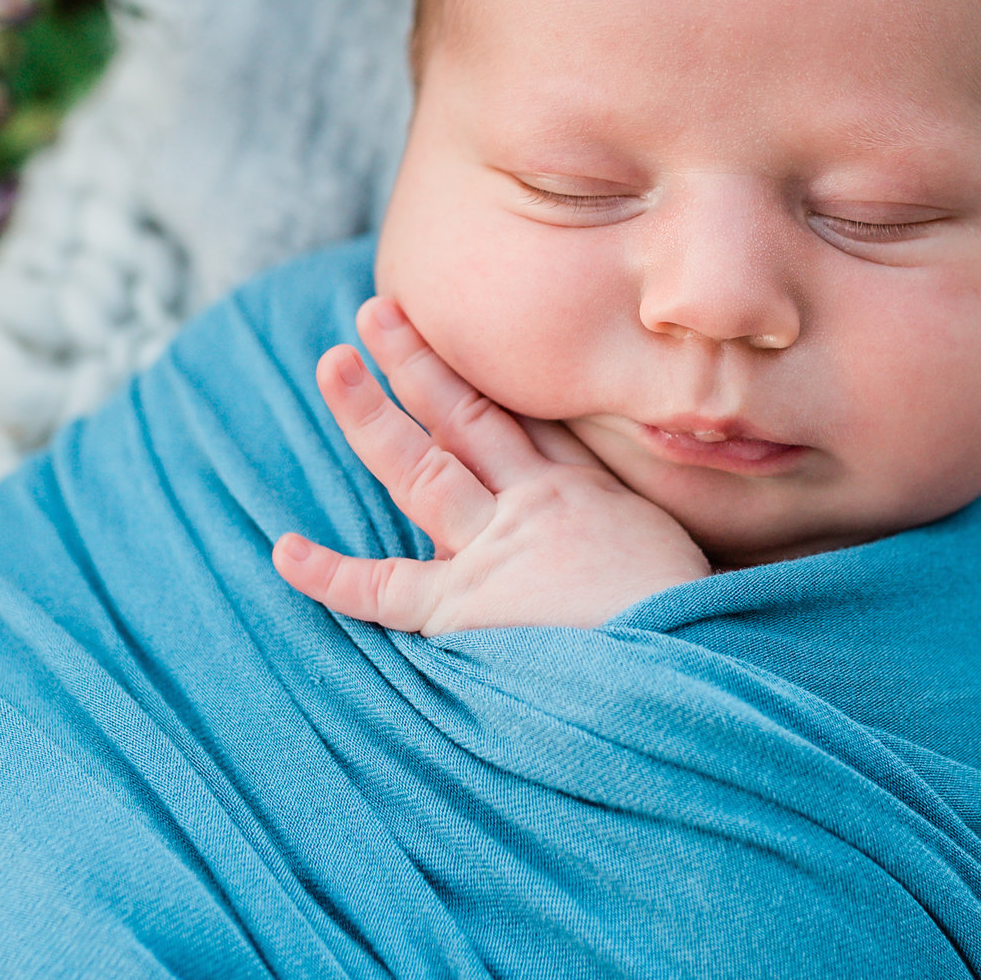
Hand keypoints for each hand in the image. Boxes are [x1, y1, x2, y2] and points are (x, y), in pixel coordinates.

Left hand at [274, 296, 710, 633]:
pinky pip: (383, 588)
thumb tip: (642, 551)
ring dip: (373, 414)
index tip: (456, 340)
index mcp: (590, 496)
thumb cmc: (697, 628)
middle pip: (467, 417)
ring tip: (332, 364)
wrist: (684, 667)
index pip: (527, 424)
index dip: (486, 379)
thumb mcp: (687, 561)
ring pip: (422, 467)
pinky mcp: (463, 607)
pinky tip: (284, 550)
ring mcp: (493, 551)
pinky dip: (331, 574)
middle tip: (375, 312)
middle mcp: (535, 507)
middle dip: (419, 364)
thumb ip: (647, 543)